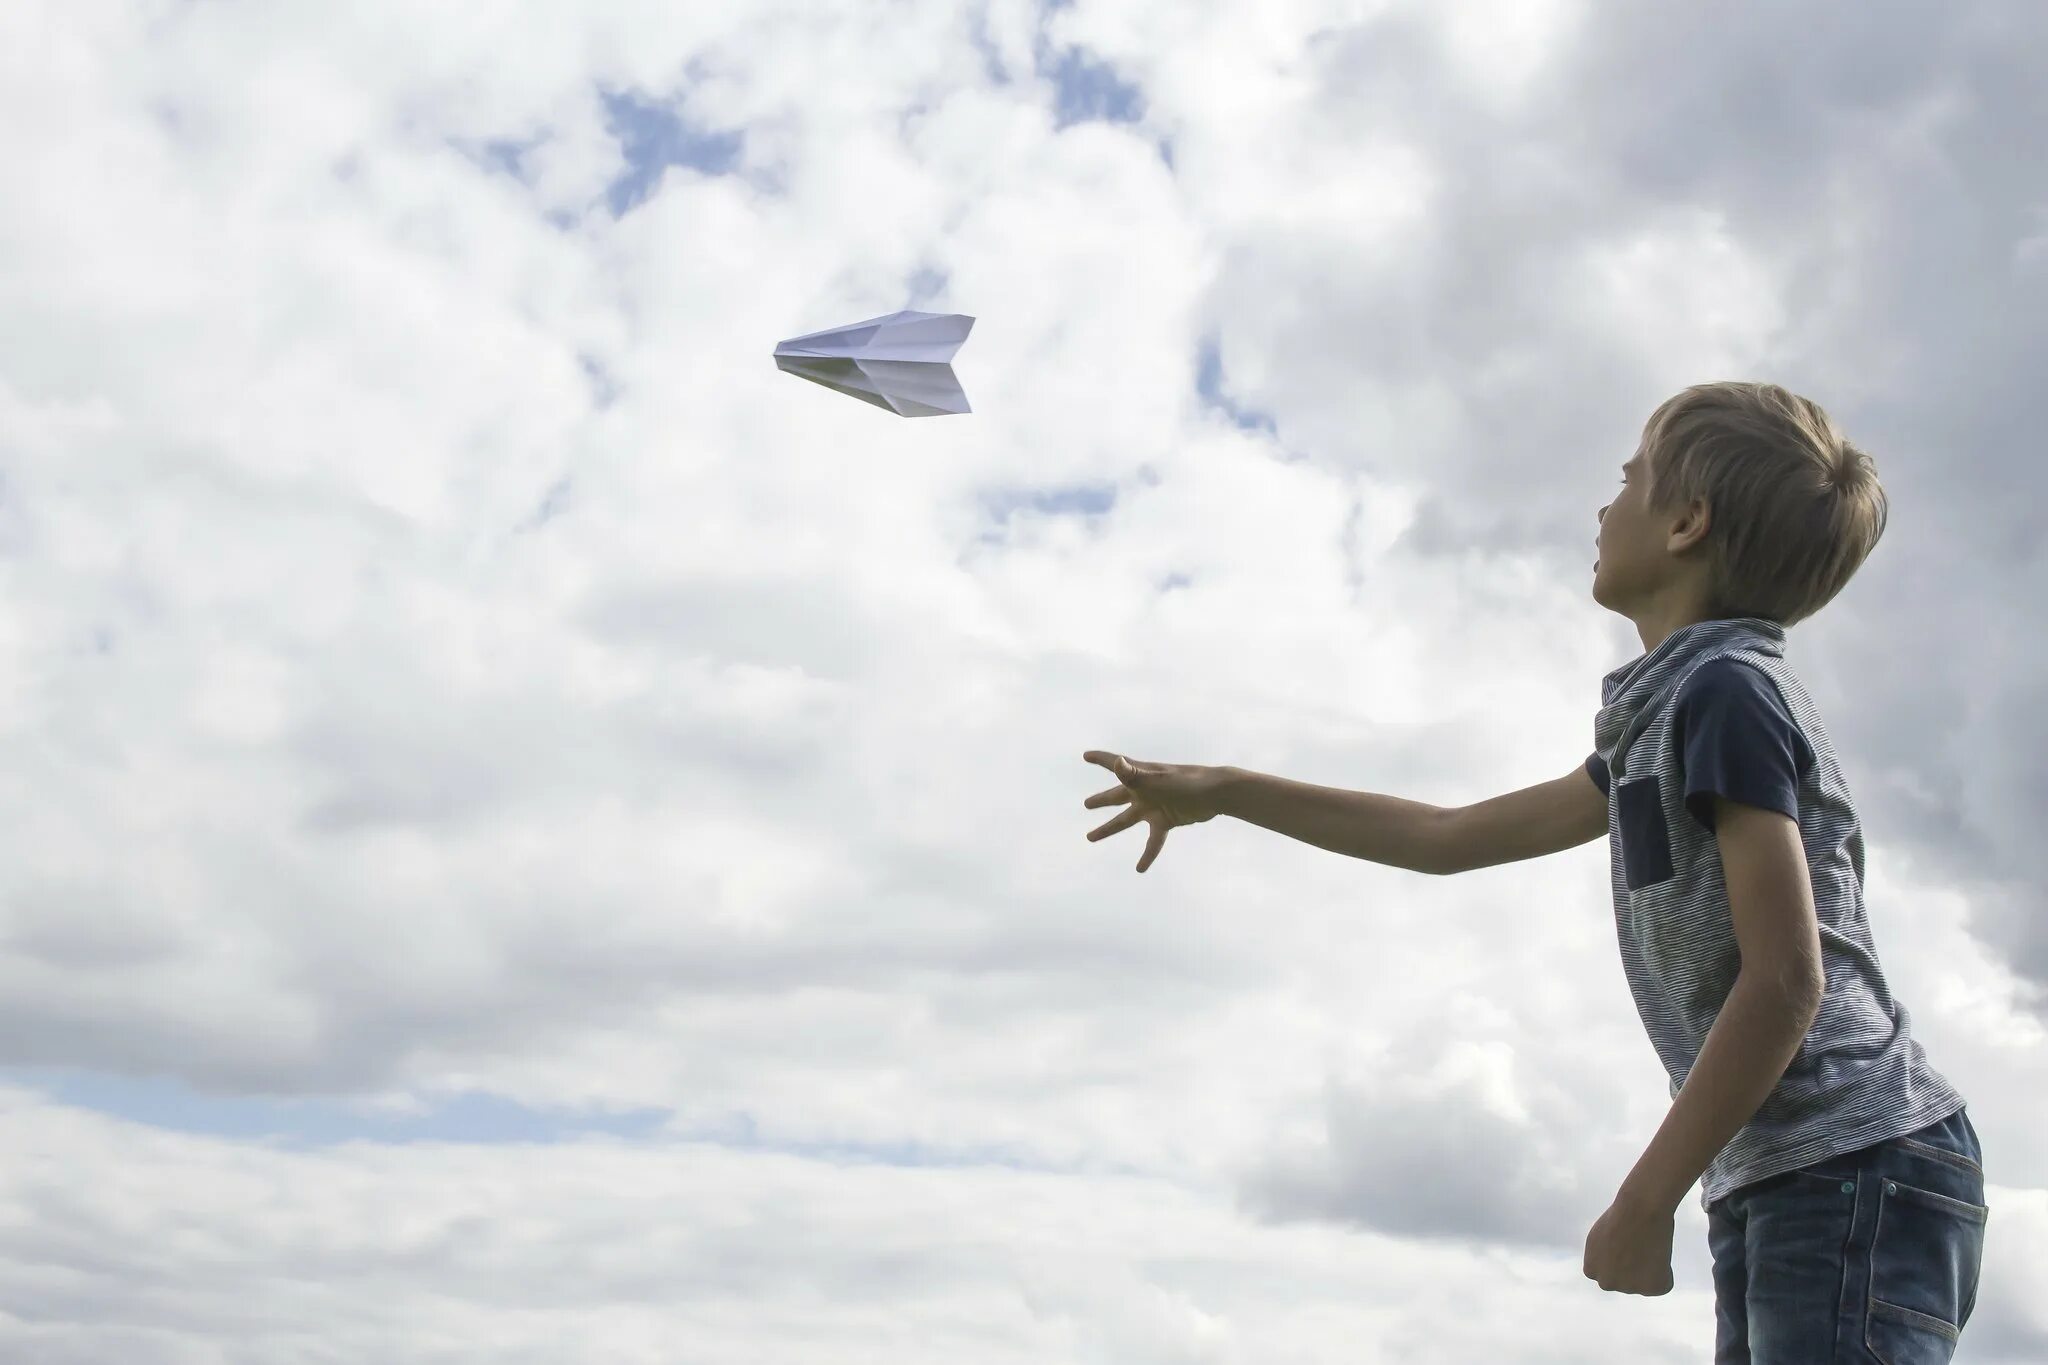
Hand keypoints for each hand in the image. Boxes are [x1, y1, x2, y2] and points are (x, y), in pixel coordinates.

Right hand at [1081, 751, 1223, 872]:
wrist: (1215, 794)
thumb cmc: (1187, 782)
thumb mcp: (1157, 780)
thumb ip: (1135, 774)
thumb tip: (1117, 761)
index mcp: (1140, 776)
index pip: (1115, 764)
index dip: (1100, 759)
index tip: (1086, 755)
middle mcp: (1143, 790)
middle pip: (1116, 796)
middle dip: (1101, 800)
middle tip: (1087, 804)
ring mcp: (1154, 806)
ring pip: (1126, 820)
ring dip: (1109, 829)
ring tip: (1091, 837)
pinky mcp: (1165, 821)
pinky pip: (1152, 841)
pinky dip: (1147, 854)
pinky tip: (1140, 869)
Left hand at [1582, 1190, 1675, 1296]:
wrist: (1640, 1209)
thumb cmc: (1622, 1215)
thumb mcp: (1600, 1238)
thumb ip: (1603, 1257)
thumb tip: (1613, 1265)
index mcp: (1591, 1270)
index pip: (1610, 1272)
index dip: (1621, 1257)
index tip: (1625, 1242)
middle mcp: (1607, 1283)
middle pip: (1626, 1280)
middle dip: (1633, 1267)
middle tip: (1638, 1244)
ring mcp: (1628, 1288)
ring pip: (1645, 1282)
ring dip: (1649, 1268)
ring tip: (1647, 1245)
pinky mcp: (1651, 1288)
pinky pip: (1664, 1284)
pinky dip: (1666, 1270)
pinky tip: (1658, 1252)